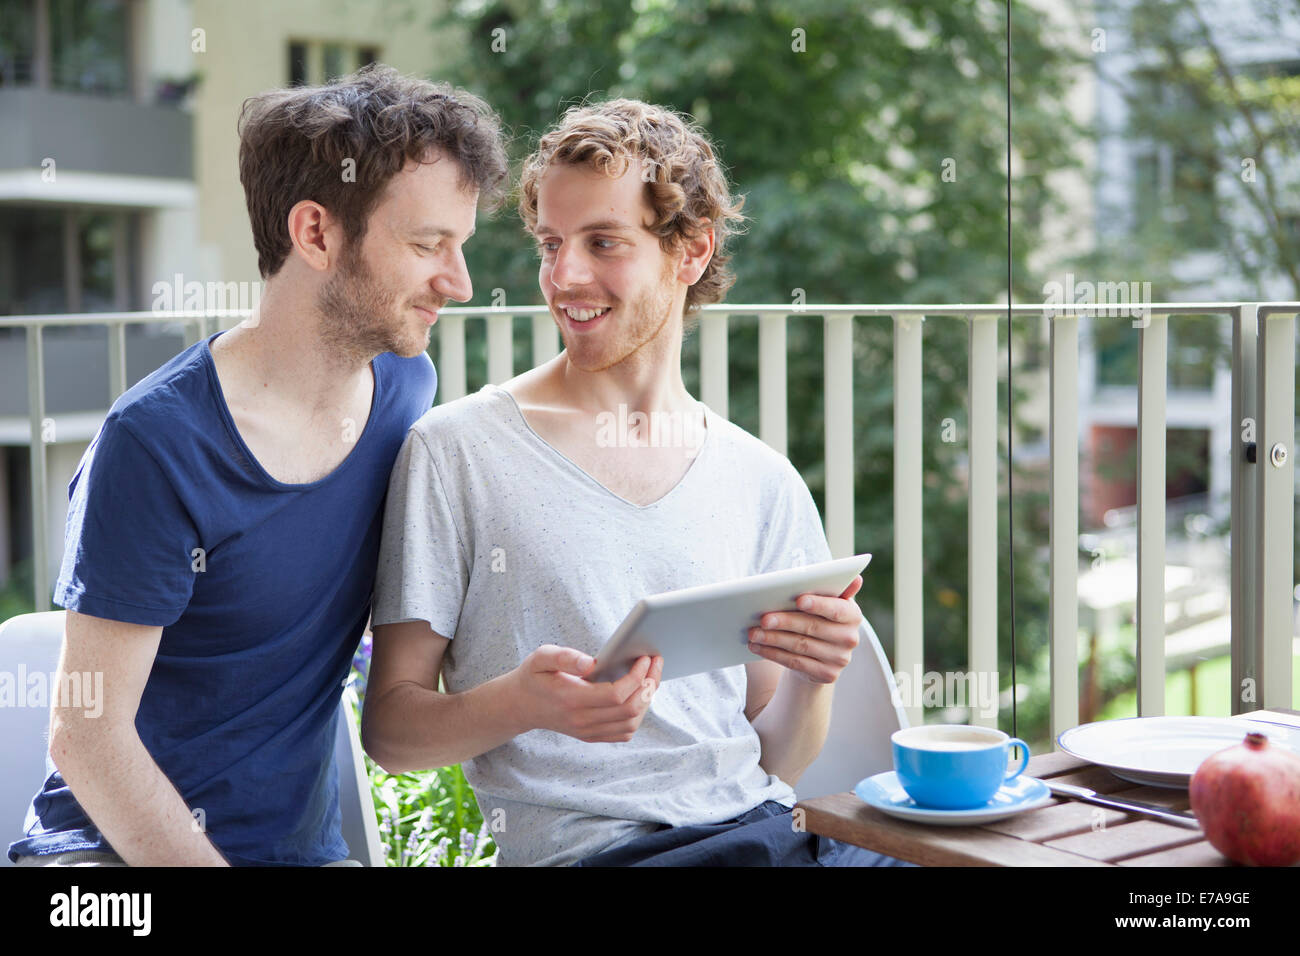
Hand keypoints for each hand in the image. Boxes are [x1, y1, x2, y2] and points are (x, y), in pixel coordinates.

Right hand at [509, 645, 663, 742]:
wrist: (519, 705)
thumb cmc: (533, 676)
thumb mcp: (541, 658)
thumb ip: (564, 657)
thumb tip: (592, 663)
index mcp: (571, 699)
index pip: (616, 695)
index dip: (637, 677)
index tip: (645, 658)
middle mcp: (581, 720)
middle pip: (630, 710)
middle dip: (649, 685)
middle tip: (655, 662)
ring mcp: (587, 731)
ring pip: (631, 723)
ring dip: (647, 700)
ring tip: (650, 677)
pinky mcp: (591, 735)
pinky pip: (624, 732)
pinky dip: (638, 715)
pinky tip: (639, 694)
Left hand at [747, 575, 862, 684]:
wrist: (821, 654)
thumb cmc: (818, 618)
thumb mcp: (826, 602)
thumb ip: (831, 589)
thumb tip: (856, 578)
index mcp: (853, 615)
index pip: (837, 609)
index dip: (819, 605)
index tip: (798, 599)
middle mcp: (850, 638)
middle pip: (813, 628)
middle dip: (785, 622)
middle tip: (762, 618)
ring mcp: (839, 659)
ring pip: (800, 646)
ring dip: (773, 639)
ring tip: (753, 632)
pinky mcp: (826, 674)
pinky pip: (795, 663)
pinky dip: (773, 654)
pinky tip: (758, 646)